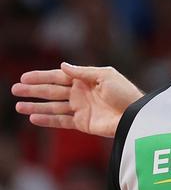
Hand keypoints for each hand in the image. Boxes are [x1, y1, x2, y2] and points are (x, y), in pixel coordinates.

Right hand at [12, 62, 141, 137]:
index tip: (24, 77)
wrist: (135, 116)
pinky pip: (61, 121)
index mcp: (85, 79)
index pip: (58, 77)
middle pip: (51, 91)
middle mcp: (80, 93)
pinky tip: (33, 117)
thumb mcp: (105, 76)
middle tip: (14, 89)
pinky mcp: (83, 123)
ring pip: (53, 106)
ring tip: (18, 106)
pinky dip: (47, 119)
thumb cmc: (125, 93)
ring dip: (36, 106)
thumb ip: (82, 72)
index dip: (41, 77)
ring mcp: (80, 108)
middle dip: (33, 90)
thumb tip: (62, 66)